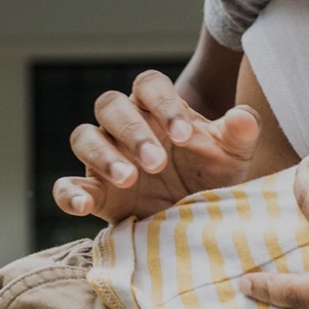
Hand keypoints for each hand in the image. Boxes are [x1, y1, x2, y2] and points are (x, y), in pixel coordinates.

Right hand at [53, 69, 261, 221]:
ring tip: (129, 178)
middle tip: (157, 161)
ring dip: (103, 155)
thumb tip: (243, 117)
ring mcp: (104, 158)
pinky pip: (65, 186)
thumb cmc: (215, 178)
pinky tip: (83, 207)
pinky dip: (69, 194)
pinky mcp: (94, 193)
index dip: (162, 104)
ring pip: (84, 137)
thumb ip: (240, 134)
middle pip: (110, 106)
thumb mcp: (234, 157)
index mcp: (158, 108)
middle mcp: (125, 127)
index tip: (184, 135)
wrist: (203, 223)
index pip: (149, 85)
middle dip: (133, 131)